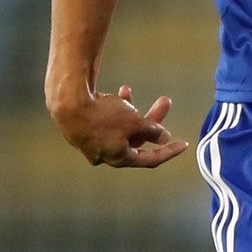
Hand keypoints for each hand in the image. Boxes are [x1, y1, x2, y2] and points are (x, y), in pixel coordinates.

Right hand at [50, 86, 189, 168]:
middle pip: (136, 139)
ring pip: (119, 128)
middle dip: (151, 120)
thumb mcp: (135, 122)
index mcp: (119, 159)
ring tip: (128, 91)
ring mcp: (92, 144)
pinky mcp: (82, 130)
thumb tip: (164, 137)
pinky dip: (113, 110)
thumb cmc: (104, 115)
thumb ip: (151, 130)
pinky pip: (105, 121)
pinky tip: (117, 93)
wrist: (67, 103)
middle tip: (165, 101)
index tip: (185, 144)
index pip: (150, 160)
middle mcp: (105, 155)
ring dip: (129, 110)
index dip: (168, 151)